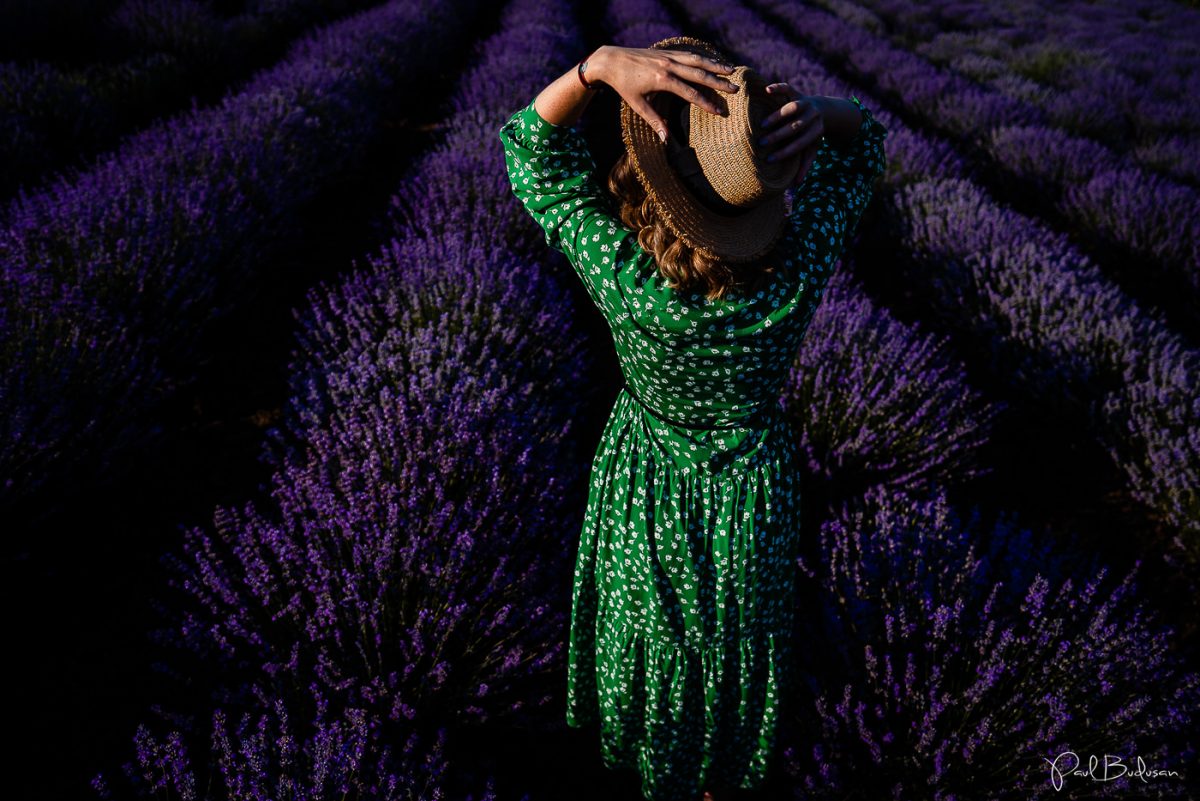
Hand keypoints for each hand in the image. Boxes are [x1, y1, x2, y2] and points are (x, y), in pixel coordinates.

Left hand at [589, 45, 740, 142]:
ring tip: (732, 71)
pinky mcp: (667, 52)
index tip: (720, 111)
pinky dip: (703, 58)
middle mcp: (669, 66)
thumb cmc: (624, 85)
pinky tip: (713, 62)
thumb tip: (666, 140)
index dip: (706, 103)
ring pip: (698, 60)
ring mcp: (669, 56)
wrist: (612, 60)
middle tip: (736, 89)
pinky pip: (689, 54)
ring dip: (716, 65)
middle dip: (719, 82)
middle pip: (700, 74)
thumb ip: (655, 122)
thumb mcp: (638, 106)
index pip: (691, 93)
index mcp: (663, 81)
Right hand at [761, 82, 822, 187]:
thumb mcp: (812, 149)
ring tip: (761, 125)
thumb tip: (797, 185)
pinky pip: (788, 88)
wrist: (824, 110)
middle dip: (778, 135)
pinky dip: (778, 88)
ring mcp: (805, 102)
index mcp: (816, 131)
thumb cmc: (812, 134)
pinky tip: (766, 90)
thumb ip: (805, 164)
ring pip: (792, 108)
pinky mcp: (797, 92)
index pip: (800, 143)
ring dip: (777, 116)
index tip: (769, 159)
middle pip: (796, 126)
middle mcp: (812, 116)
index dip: (785, 152)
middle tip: (762, 143)